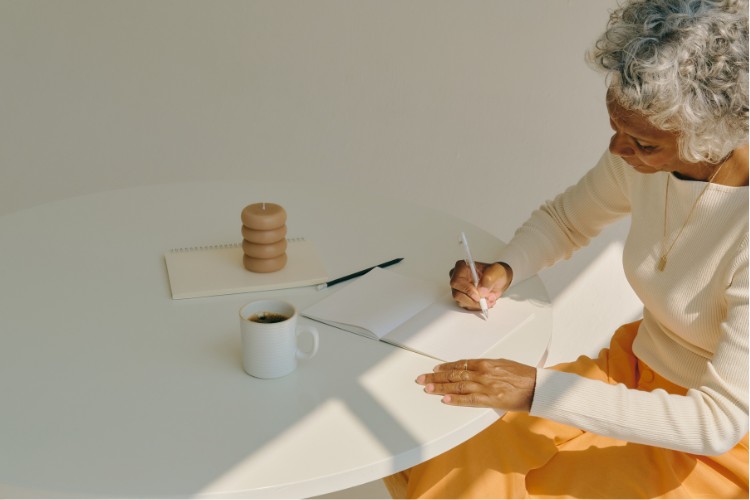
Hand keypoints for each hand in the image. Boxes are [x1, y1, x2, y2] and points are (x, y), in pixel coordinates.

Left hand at [416, 358, 535, 411]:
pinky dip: (456, 400)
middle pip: (454, 374)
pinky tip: (445, 399)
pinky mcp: (490, 399)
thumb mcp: (502, 365)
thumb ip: (487, 368)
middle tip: (422, 378)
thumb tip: (474, 370)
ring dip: (440, 387)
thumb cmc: (523, 376)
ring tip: (428, 388)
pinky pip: (469, 399)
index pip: (460, 364)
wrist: (537, 387)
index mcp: (486, 363)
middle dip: (436, 376)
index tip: (435, 369)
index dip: (445, 367)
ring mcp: (485, 386)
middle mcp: (483, 373)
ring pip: (458, 386)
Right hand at [449, 261, 512, 310]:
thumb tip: (481, 291)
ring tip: (488, 301)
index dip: (466, 289)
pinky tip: (486, 302)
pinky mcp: (463, 298)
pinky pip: (467, 306)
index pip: (457, 280)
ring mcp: (459, 289)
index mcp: (462, 267)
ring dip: (476, 304)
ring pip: (461, 302)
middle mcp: (458, 278)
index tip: (477, 295)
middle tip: (484, 302)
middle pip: (457, 293)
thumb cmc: (495, 273)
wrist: (499, 280)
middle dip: (472, 300)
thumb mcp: (496, 272)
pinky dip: (477, 307)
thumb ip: (488, 280)